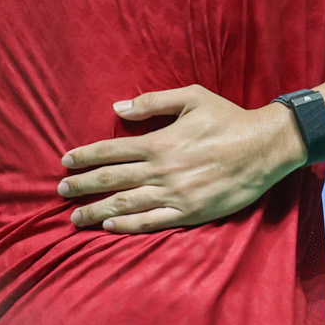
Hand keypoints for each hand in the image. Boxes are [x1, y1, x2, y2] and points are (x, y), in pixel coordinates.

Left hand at [58, 86, 306, 232]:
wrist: (264, 148)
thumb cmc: (228, 119)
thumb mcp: (192, 97)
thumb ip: (153, 101)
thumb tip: (119, 108)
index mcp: (159, 142)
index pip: (111, 151)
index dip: (85, 156)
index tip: (66, 162)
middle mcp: (161, 170)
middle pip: (111, 180)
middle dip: (82, 186)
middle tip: (61, 191)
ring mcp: (174, 195)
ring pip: (125, 204)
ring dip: (96, 211)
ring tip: (75, 216)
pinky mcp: (189, 213)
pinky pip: (151, 222)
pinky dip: (127, 226)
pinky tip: (110, 226)